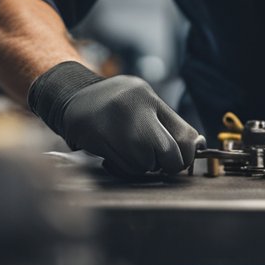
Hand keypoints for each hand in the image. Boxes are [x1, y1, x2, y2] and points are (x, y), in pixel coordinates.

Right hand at [28, 62, 203, 176]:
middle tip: (154, 161)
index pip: (186, 134)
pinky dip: (122, 167)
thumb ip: (168, 126)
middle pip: (169, 153)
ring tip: (127, 153)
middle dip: (164, 164)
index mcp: (149, 98)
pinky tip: (113, 155)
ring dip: (140, 166)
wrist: (69, 97)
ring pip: (145, 164)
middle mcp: (135, 106)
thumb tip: (196, 148)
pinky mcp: (96, 134)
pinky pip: (122, 165)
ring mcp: (115, 120)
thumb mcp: (142, 106)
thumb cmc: (112, 108)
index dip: (186, 155)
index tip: (178, 160)